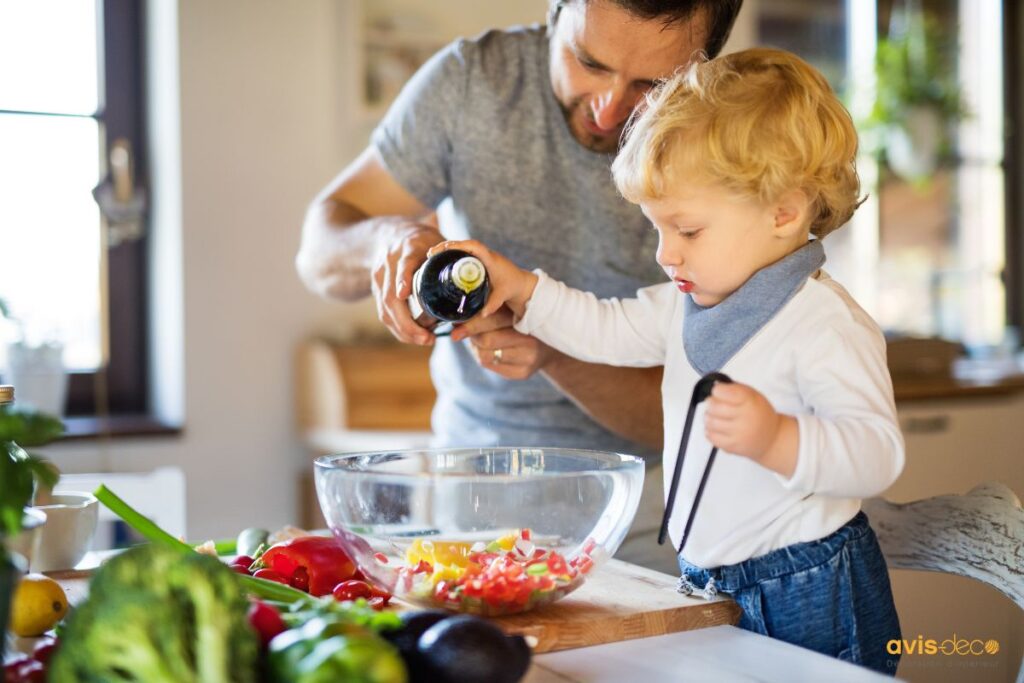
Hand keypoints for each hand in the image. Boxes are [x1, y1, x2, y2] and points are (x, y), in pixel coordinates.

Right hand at [371, 221, 444, 345]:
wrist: (391, 234)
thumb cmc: (424, 241)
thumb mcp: (438, 242)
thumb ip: (452, 258)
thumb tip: (475, 279)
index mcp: (407, 248)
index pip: (403, 264)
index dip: (403, 279)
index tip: (405, 294)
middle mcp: (389, 263)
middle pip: (391, 296)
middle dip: (407, 322)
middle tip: (427, 338)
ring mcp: (380, 277)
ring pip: (386, 308)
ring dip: (403, 330)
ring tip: (424, 340)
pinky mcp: (376, 289)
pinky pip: (384, 313)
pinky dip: (398, 328)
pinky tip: (412, 337)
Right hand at [426, 239, 537, 317]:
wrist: (521, 284)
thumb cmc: (513, 286)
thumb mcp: (502, 295)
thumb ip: (493, 304)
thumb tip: (483, 314)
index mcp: (490, 258)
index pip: (473, 246)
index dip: (458, 245)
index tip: (444, 249)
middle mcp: (485, 254)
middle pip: (463, 244)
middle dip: (446, 247)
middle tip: (431, 253)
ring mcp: (481, 256)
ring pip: (462, 247)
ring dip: (447, 249)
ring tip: (431, 255)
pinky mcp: (478, 260)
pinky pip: (463, 253)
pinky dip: (452, 254)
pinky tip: (440, 260)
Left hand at [451, 307, 556, 379]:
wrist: (550, 345)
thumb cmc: (524, 322)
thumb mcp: (513, 310)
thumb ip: (491, 311)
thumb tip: (457, 319)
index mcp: (527, 318)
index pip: (492, 320)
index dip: (471, 323)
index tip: (454, 323)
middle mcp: (530, 340)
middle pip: (486, 341)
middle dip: (471, 335)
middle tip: (461, 330)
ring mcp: (528, 359)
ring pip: (485, 355)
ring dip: (476, 347)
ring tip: (478, 339)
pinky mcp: (523, 373)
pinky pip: (491, 365)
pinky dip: (483, 356)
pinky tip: (488, 349)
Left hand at [704, 382, 787, 461]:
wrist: (771, 439)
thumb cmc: (760, 414)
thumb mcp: (753, 395)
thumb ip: (735, 389)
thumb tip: (716, 387)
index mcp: (750, 402)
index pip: (724, 392)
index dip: (718, 390)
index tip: (718, 391)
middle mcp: (744, 418)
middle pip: (714, 407)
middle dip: (711, 403)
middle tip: (714, 403)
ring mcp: (737, 434)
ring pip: (710, 422)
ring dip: (709, 416)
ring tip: (716, 416)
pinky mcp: (731, 446)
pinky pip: (710, 436)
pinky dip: (710, 430)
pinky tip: (718, 427)